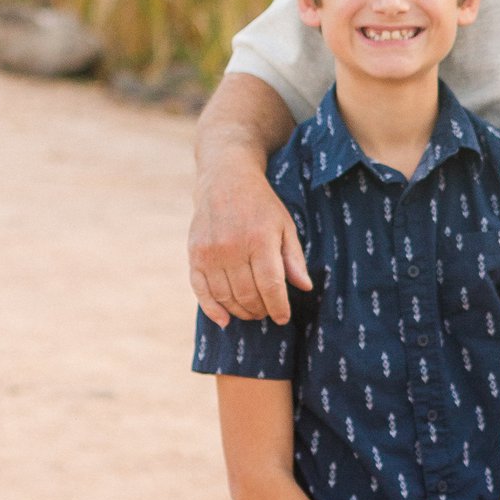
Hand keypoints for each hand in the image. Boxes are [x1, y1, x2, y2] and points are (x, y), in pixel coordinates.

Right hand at [190, 162, 310, 327]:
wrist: (225, 179)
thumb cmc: (261, 205)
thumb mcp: (285, 226)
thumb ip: (294, 258)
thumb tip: (305, 287)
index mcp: (260, 240)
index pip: (271, 286)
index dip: (279, 307)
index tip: (284, 317)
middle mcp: (233, 247)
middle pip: (248, 294)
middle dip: (261, 310)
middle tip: (267, 313)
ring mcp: (210, 252)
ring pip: (226, 296)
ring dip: (240, 311)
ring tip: (252, 312)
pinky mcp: (194, 254)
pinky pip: (200, 290)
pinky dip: (212, 309)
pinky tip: (224, 320)